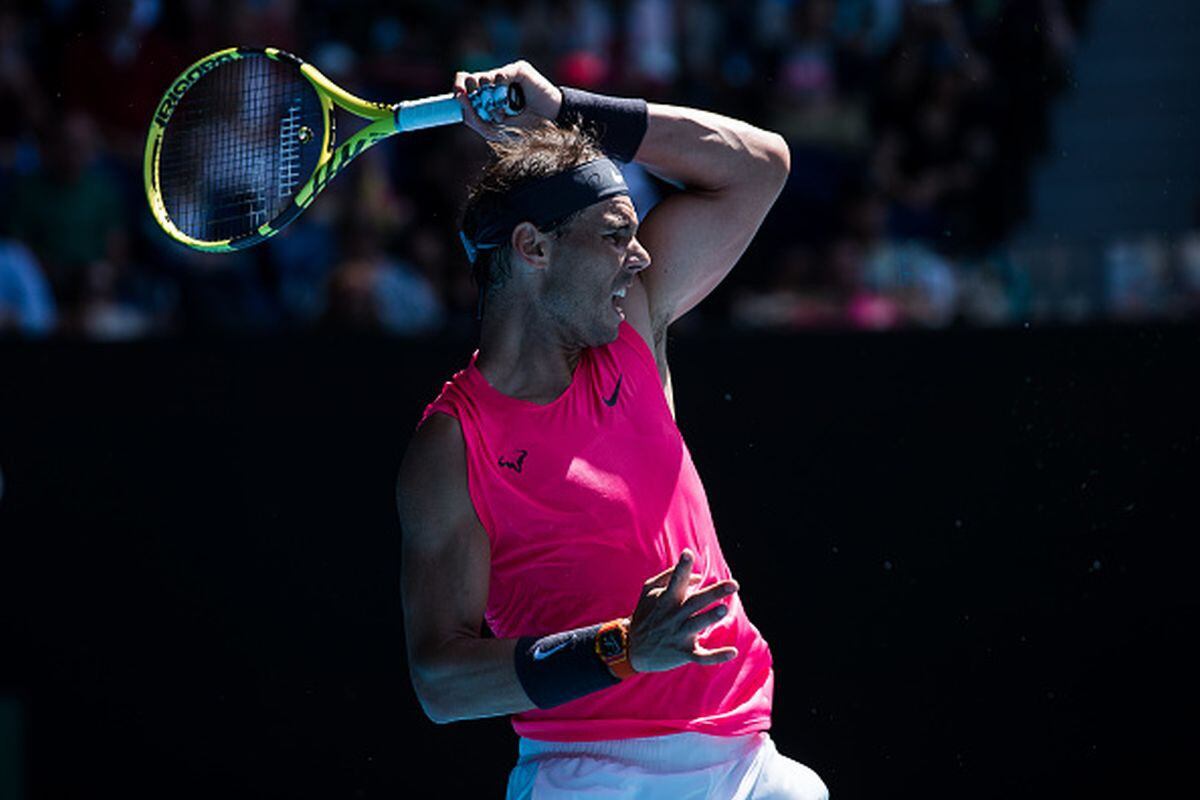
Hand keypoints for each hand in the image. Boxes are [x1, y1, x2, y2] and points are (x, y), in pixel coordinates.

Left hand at [453, 60, 562, 140]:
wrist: (549, 125)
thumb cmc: (522, 130)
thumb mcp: (493, 131)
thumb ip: (474, 119)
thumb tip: (460, 96)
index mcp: (485, 98)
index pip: (464, 86)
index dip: (458, 88)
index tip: (457, 95)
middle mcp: (493, 85)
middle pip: (470, 79)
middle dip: (470, 92)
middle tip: (479, 102)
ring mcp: (505, 77)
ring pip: (483, 78)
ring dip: (489, 96)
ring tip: (502, 109)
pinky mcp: (518, 70)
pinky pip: (501, 75)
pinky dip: (502, 87)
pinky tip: (512, 98)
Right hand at [626, 549, 739, 672]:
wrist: (631, 648)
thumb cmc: (644, 614)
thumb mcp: (648, 590)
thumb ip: (669, 577)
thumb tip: (699, 575)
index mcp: (666, 599)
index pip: (675, 580)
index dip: (681, 567)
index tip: (688, 553)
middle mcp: (673, 616)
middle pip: (695, 602)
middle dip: (713, 593)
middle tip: (734, 584)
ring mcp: (678, 635)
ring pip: (696, 625)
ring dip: (709, 618)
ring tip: (723, 609)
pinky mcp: (683, 653)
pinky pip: (701, 656)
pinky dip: (717, 657)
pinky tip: (733, 652)